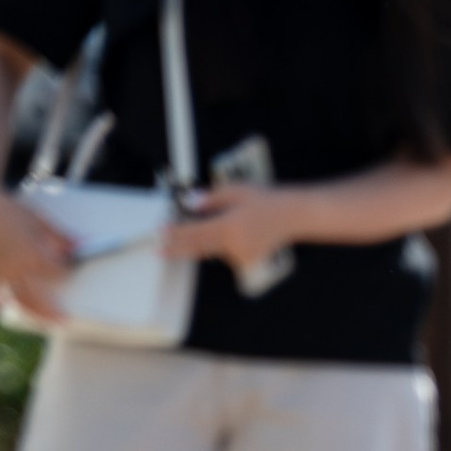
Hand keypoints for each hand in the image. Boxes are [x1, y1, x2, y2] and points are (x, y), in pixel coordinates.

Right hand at [0, 185, 76, 324]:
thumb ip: (62, 236)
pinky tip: (4, 309)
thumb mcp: (41, 220)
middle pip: (35, 296)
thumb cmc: (14, 213)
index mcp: (30, 250)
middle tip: (65, 321)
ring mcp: (2, 271)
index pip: (55, 271)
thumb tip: (83, 245)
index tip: (72, 268)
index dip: (66, 271)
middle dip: (50, 312)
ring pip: (17, 299)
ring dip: (32, 314)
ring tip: (47, 324)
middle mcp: (15, 265)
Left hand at [158, 180, 294, 272]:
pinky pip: (225, 252)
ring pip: (213, 249)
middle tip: (159, 251)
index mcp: (229, 227)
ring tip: (213, 228)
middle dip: (178, 249)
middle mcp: (234, 245)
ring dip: (204, 241)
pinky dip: (222, 243)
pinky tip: (237, 231)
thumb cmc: (265, 200)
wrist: (291, 216)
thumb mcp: (235, 190)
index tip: (161, 234)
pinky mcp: (246, 260)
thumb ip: (210, 198)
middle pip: (199, 247)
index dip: (176, 233)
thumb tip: (190, 203)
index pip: (195, 232)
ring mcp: (241, 255)